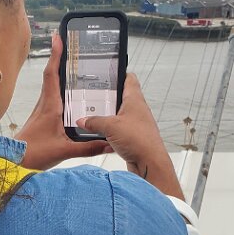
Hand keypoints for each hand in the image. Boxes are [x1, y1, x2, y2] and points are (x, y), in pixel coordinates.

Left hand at [16, 35, 110, 169]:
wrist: (14, 160)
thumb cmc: (34, 153)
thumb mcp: (65, 151)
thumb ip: (89, 147)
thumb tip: (109, 143)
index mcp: (50, 106)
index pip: (52, 74)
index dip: (56, 54)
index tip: (59, 37)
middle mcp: (45, 103)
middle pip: (52, 74)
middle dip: (59, 56)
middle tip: (67, 41)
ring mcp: (42, 109)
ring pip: (50, 84)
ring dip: (58, 69)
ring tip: (70, 59)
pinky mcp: (42, 116)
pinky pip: (51, 94)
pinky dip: (58, 85)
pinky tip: (68, 89)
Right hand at [77, 73, 183, 197]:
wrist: (149, 163)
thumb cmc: (139, 140)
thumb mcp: (110, 126)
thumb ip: (93, 122)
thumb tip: (83, 120)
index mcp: (135, 100)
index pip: (129, 79)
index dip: (119, 73)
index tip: (108, 71)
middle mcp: (138, 110)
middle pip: (123, 97)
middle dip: (108, 96)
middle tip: (94, 95)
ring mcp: (137, 124)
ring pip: (120, 114)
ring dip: (108, 115)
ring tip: (94, 115)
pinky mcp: (134, 137)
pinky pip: (120, 129)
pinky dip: (110, 130)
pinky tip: (100, 134)